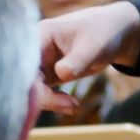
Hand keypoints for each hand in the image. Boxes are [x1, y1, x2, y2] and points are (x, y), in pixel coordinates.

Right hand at [35, 0, 139, 114]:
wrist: (113, 34)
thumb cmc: (102, 33)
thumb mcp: (93, 46)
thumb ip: (77, 60)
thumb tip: (61, 73)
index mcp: (40, 35)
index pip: (26, 61)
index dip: (30, 81)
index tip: (45, 97)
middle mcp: (34, 49)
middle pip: (25, 77)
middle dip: (42, 96)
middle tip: (70, 106)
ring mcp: (40, 62)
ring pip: (32, 88)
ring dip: (49, 101)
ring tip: (74, 105)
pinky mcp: (47, 74)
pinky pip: (43, 92)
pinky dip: (54, 101)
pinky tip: (72, 104)